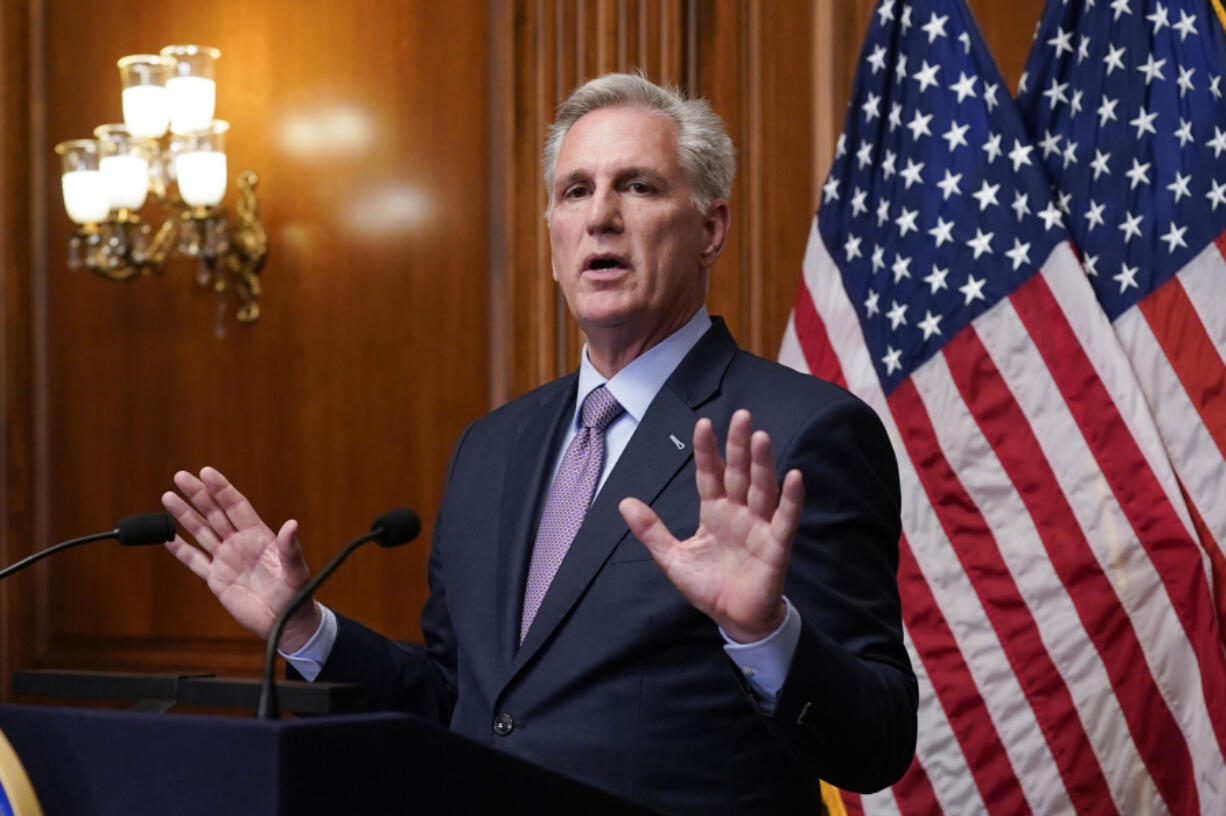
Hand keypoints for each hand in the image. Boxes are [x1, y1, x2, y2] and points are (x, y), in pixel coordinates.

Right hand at [161, 467, 319, 651]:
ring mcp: (226, 559)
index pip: (236, 506)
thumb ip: (290, 548)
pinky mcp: (216, 579)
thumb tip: (292, 524)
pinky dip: (179, 549)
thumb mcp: (296, 570)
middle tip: (180, 476)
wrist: (285, 622)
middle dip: (198, 494)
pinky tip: (165, 536)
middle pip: (214, 513)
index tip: (206, 472)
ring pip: (201, 532)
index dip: (221, 489)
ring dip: (184, 515)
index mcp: (259, 535)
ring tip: (167, 497)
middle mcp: (240, 543)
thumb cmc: (296, 594)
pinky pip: (194, 560)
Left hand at [619, 409, 803, 642]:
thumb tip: (624, 502)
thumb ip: (651, 530)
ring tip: (761, 437)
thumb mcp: (673, 558)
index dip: (707, 451)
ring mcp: (759, 526)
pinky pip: (786, 518)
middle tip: (741, 415)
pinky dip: (792, 499)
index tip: (704, 423)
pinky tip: (794, 476)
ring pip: (762, 489)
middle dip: (738, 445)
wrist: (733, 619)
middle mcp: (739, 513)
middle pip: (739, 473)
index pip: (710, 474)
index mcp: (714, 512)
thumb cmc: (708, 586)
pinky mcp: (777, 545)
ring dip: (763, 463)